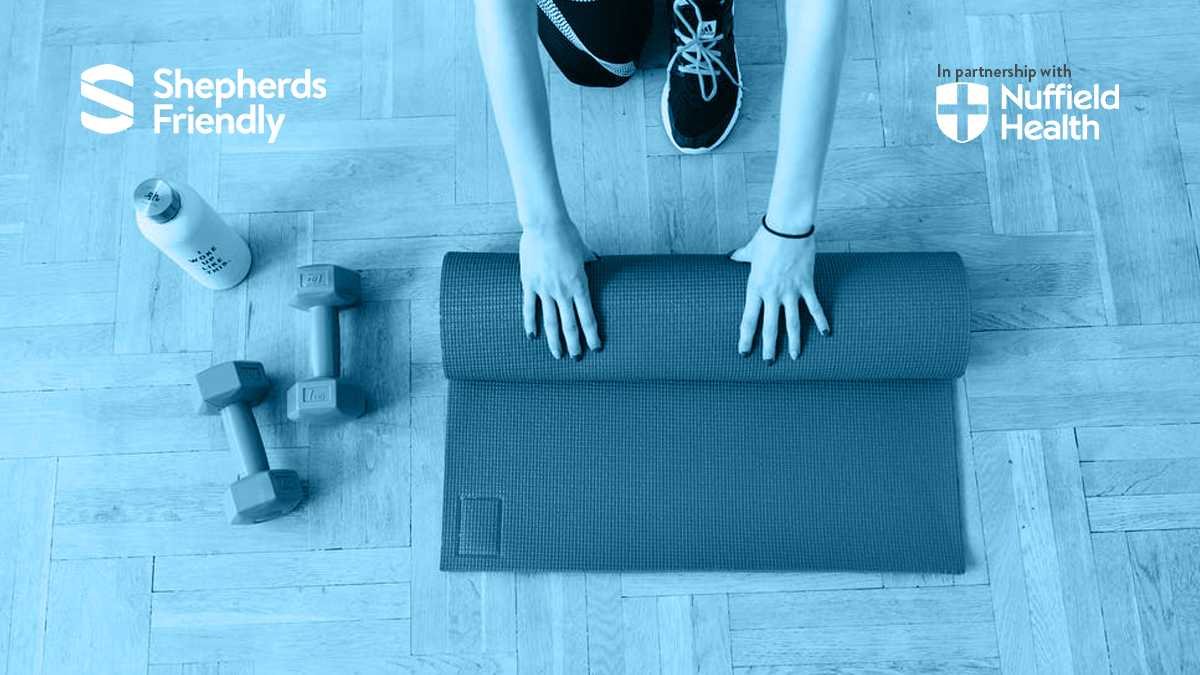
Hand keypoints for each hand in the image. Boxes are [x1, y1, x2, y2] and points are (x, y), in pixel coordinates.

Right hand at [520, 223, 601, 358]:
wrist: (545, 225)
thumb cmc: (566, 234)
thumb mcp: (583, 249)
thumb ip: (589, 259)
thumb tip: (596, 260)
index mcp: (579, 285)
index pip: (588, 317)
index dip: (592, 335)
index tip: (596, 348)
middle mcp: (563, 291)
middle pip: (570, 325)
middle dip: (575, 344)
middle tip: (577, 358)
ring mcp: (545, 289)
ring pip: (550, 322)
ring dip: (555, 341)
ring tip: (558, 355)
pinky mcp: (529, 284)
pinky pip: (529, 308)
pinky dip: (530, 324)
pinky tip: (532, 337)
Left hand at [731, 226, 829, 361]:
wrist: (787, 227)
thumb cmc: (767, 236)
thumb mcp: (750, 249)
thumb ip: (741, 256)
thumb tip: (731, 256)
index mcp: (754, 287)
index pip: (748, 320)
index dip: (746, 338)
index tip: (744, 352)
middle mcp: (771, 294)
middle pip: (769, 327)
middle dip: (769, 348)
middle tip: (769, 363)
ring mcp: (790, 291)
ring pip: (792, 323)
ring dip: (794, 342)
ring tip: (795, 357)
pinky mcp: (806, 285)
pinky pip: (814, 307)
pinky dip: (821, 321)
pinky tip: (826, 335)